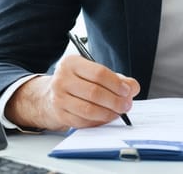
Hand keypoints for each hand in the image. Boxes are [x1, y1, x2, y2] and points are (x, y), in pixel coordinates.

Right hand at [5, 55, 139, 130]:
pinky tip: (106, 118)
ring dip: (108, 113)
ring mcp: (59, 98)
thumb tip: (132, 87)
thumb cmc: (77, 82)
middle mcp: (62, 79)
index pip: (98, 73)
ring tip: (118, 113)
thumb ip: (115, 78)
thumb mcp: (93, 72)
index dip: (116, 83)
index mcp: (71, 63)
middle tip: (126, 105)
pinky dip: (98, 121)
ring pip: (89, 109)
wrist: (50, 95)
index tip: (127, 91)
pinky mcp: (60, 114)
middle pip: (94, 92)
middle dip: (115, 101)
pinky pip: (83, 121)